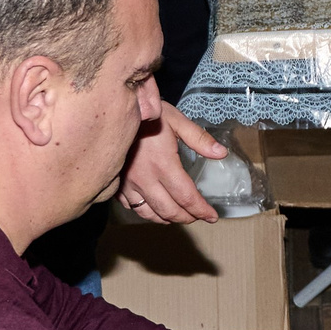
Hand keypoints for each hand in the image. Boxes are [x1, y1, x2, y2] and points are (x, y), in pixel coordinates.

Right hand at [118, 102, 220, 223]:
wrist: (109, 111)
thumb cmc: (146, 113)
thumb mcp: (176, 120)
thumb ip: (199, 139)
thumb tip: (221, 153)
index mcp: (162, 164)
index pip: (186, 197)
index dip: (201, 210)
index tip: (212, 216)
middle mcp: (144, 178)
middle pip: (169, 210)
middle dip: (187, 217)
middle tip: (198, 216)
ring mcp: (127, 183)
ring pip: (149, 213)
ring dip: (167, 218)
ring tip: (179, 216)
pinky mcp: (116, 184)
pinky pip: (131, 206)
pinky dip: (147, 212)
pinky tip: (154, 208)